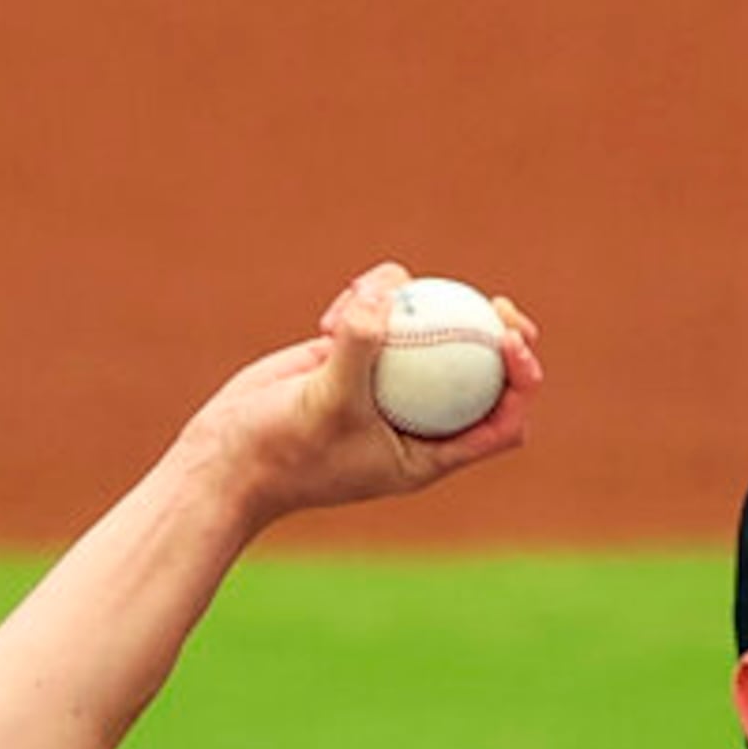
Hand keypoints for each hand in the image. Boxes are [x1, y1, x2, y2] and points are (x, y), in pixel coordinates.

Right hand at [172, 260, 547, 528]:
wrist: (227, 456)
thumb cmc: (284, 449)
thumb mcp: (328, 400)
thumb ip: (361, 347)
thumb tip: (391, 292)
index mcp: (431, 452)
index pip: (501, 420)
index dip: (520, 382)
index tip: (508, 342)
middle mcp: (416, 419)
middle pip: (480, 373)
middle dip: (496, 335)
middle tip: (495, 303)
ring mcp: (385, 385)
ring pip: (427, 334)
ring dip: (413, 308)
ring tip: (376, 300)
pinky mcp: (351, 357)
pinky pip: (378, 317)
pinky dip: (362, 304)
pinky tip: (331, 315)